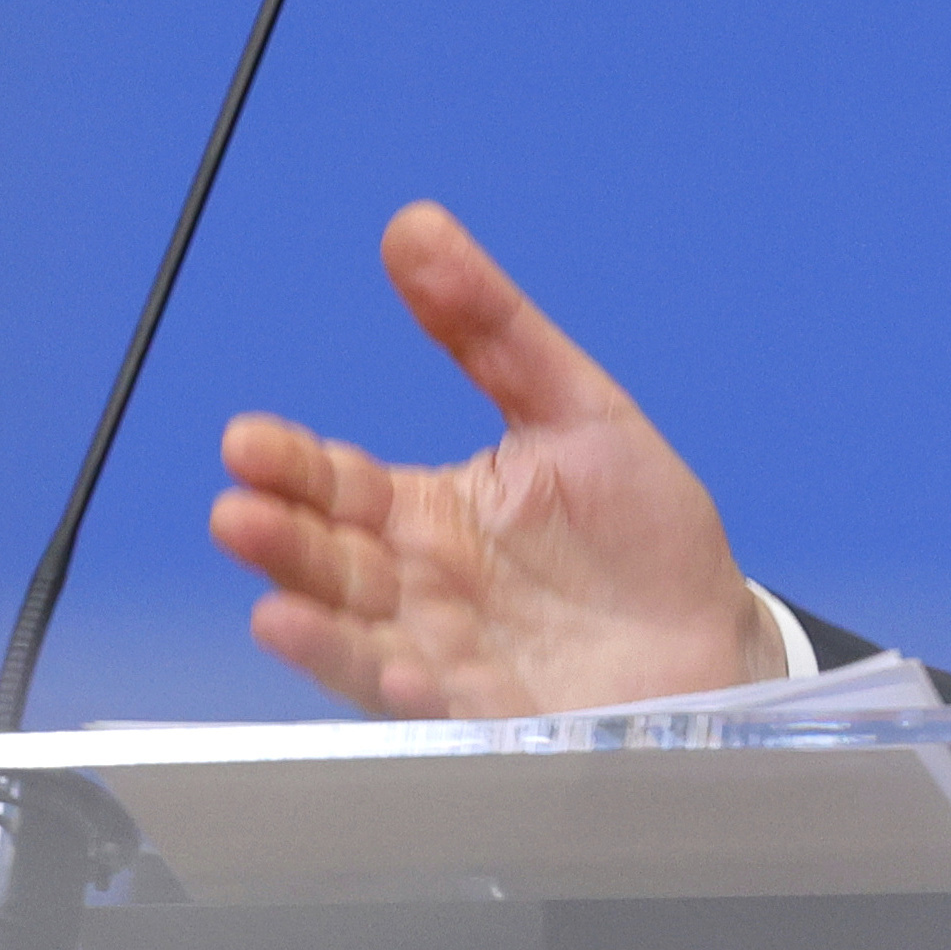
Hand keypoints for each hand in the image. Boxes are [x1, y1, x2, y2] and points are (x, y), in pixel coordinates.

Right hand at [207, 200, 781, 715]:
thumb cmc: (641, 531)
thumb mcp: (575, 406)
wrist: (713, 638)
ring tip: (275, 609)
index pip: (338, 483)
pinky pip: (441, 712)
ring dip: (316, 628)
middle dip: (278, 540)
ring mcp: (448, 658)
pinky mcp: (493, 720)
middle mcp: (421, 588)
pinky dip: (413, 697)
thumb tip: (416, 229)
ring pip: (360, 641)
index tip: (245, 440)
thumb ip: (491, 327)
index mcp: (429, 514)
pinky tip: (403, 673)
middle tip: (237, 514)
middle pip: (329, 562)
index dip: (290, 463)